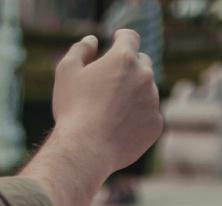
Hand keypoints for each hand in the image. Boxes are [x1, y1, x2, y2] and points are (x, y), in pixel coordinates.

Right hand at [50, 31, 161, 174]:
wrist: (85, 151)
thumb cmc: (72, 111)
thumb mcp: (66, 73)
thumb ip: (80, 50)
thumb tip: (93, 41)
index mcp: (123, 58)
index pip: (130, 37)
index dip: (122, 38)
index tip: (117, 41)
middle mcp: (144, 76)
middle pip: (142, 63)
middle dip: (129, 68)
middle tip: (112, 82)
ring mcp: (152, 101)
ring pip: (147, 91)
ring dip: (134, 94)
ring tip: (112, 112)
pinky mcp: (155, 125)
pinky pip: (149, 116)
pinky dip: (138, 119)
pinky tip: (120, 129)